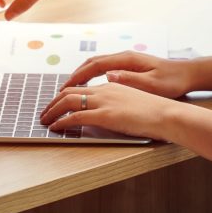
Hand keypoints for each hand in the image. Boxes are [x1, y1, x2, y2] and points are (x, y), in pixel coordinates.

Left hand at [40, 83, 173, 139]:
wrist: (167, 114)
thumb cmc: (155, 110)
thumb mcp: (135, 101)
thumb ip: (119, 101)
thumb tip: (109, 108)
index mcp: (112, 86)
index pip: (82, 87)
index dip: (66, 94)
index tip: (58, 102)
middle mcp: (105, 90)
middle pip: (70, 91)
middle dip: (53, 101)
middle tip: (45, 111)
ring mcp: (104, 101)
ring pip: (69, 101)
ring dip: (52, 110)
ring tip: (44, 120)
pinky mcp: (105, 115)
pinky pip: (76, 116)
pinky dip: (62, 121)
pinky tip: (55, 127)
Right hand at [61, 51, 193, 97]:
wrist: (187, 74)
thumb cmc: (171, 81)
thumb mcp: (152, 84)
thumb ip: (130, 80)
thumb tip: (108, 76)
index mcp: (127, 60)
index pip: (96, 65)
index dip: (78, 76)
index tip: (65, 87)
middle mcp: (124, 57)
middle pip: (93, 62)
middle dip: (75, 74)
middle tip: (61, 90)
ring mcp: (126, 60)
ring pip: (97, 64)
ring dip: (82, 74)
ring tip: (70, 88)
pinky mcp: (130, 65)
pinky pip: (104, 67)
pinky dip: (92, 75)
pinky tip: (90, 85)